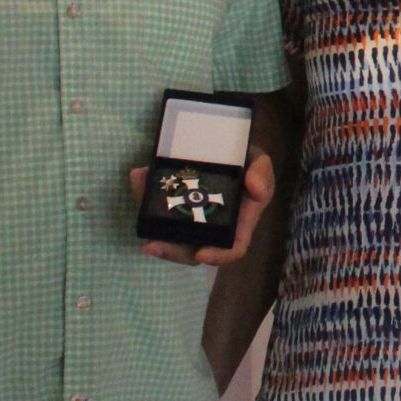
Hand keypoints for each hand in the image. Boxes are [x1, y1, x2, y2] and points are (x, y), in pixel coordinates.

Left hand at [134, 149, 276, 266]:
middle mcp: (213, 226)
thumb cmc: (245, 161)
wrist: (224, 145)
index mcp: (239, 222)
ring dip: (154, 231)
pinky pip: (157, 209)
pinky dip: (145, 196)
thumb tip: (257, 190)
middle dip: (172, 252)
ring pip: (171, 235)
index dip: (219, 255)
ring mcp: (190, 218)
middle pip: (193, 250)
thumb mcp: (259, 162)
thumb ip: (262, 173)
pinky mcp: (172, 205)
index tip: (202, 254)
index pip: (233, 247)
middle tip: (153, 246)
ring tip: (141, 223)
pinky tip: (139, 178)